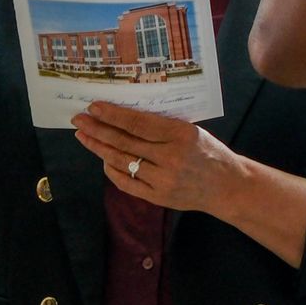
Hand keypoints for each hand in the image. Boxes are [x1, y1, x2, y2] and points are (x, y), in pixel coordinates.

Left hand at [77, 102, 262, 213]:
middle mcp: (170, 158)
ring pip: (122, 162)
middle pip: (125, 142)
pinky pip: (126, 183)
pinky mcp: (158, 197)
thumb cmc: (208, 152)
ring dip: (99, 148)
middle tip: (79, 119)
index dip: (113, 115)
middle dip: (98, 129)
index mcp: (181, 135)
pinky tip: (102, 158)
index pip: (138, 124)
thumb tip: (122, 115)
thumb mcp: (190, 130)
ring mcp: (163, 180)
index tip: (93, 107)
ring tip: (84, 136)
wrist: (226, 186)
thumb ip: (161, 125)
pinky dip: (111, 170)